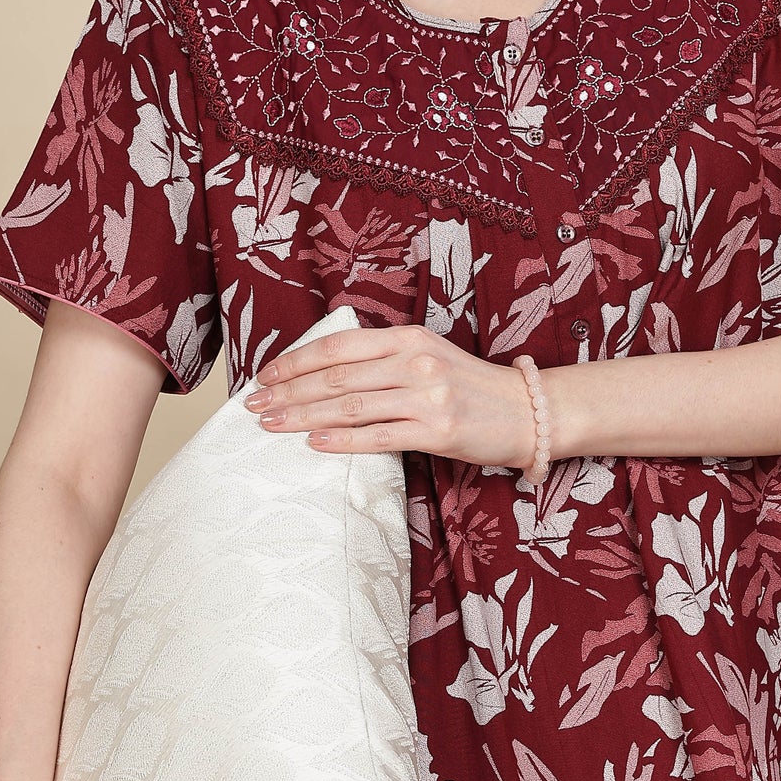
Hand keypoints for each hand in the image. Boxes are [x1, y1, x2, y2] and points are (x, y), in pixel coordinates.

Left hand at [243, 322, 541, 470]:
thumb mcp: (427, 356)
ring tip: (271, 425)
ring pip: (350, 406)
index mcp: (408, 338)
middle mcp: (415, 362)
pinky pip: (377, 437)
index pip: (338, 346)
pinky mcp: (437, 432)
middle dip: (288, 392)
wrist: (526, 410)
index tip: (265, 376)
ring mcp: (427, 397)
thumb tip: (324, 371)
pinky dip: (341, 441)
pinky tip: (314, 443)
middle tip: (254, 405)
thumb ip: (383, 358)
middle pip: (336, 377)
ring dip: (304, 416)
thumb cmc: (469, 386)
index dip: (296, 361)